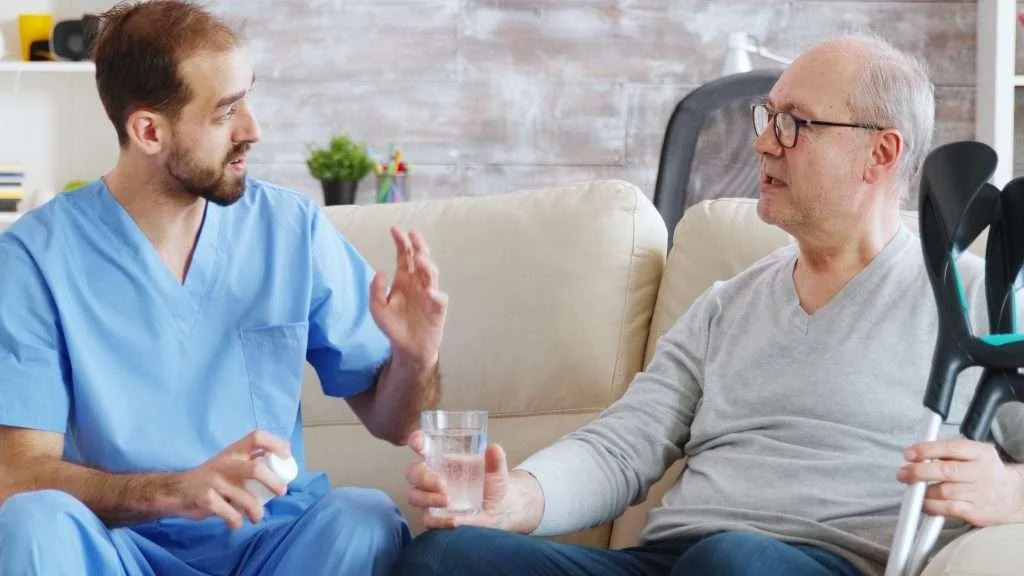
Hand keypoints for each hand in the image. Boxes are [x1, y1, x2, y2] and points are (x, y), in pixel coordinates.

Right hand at [174, 430, 290, 529]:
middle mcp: (224, 462)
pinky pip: (229, 513)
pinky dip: (236, 520)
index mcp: (233, 450)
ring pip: (245, 497)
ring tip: (257, 517)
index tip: (287, 455)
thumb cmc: (213, 476)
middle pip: (255, 469)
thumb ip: (250, 459)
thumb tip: (280, 459)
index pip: (256, 437)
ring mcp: (214, 480)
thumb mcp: (230, 461)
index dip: (275, 443)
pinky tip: (236, 522)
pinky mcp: (205, 498)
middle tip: (281, 492)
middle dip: (273, 483)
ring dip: (256, 511)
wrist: (177, 489)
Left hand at [370, 228, 447, 368]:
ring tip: (419, 257)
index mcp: (404, 279)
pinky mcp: (437, 309)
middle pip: (421, 259)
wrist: (408, 348)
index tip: (395, 229)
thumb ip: (376, 290)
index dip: (401, 242)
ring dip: (427, 264)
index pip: (405, 255)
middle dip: (418, 245)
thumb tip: (381, 272)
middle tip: (412, 235)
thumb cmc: (394, 326)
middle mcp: (418, 283)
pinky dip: (436, 294)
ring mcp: (429, 295)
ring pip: (432, 274)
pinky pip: (440, 298)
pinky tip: (429, 291)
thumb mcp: (378, 309)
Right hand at [404, 431, 512, 529]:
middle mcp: (431, 476)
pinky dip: (438, 520)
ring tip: (447, 500)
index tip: (418, 443)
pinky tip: (453, 519)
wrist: (497, 510)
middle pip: (413, 473)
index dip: (416, 441)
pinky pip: (427, 519)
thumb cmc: (490, 484)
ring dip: (428, 498)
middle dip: (424, 477)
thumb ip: (496, 459)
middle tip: (442, 483)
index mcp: (441, 458)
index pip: (422, 445)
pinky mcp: (435, 517)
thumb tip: (493, 448)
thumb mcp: (496, 470)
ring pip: (414, 496)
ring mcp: (430, 498)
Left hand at [898, 437, 1023, 526]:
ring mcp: (979, 493)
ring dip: (921, 490)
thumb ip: (950, 447)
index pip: (950, 448)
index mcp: (980, 453)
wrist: (1012, 496)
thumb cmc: (986, 471)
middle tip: (903, 472)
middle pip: (945, 471)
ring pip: (943, 491)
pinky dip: (930, 506)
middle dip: (918, 471)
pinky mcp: (975, 512)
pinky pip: (947, 509)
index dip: (926, 450)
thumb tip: (920, 448)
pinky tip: (923, 503)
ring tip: (911, 487)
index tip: (909, 453)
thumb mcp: (975, 452)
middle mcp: (981, 472)